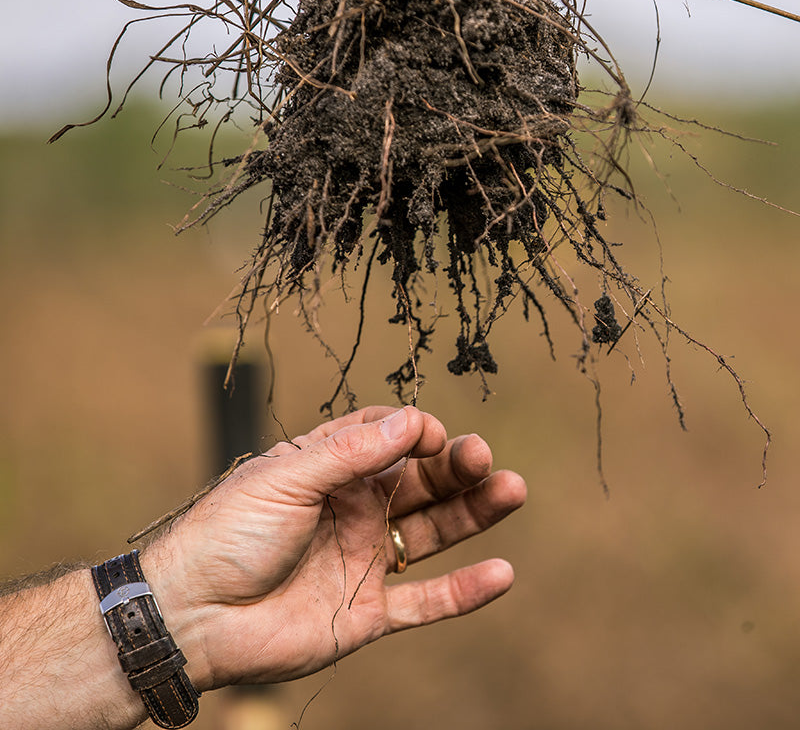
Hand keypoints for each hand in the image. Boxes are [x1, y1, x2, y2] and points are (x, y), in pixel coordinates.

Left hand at [141, 406, 526, 690]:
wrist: (191, 616)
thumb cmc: (226, 534)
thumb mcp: (286, 478)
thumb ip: (351, 452)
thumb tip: (413, 420)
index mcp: (330, 469)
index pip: (388, 437)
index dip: (414, 431)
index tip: (430, 434)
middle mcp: (354, 508)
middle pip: (420, 481)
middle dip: (456, 466)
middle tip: (484, 459)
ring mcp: (364, 559)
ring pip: (433, 532)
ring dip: (473, 513)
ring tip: (511, 490)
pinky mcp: (367, 611)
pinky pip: (425, 601)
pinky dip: (464, 591)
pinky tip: (501, 573)